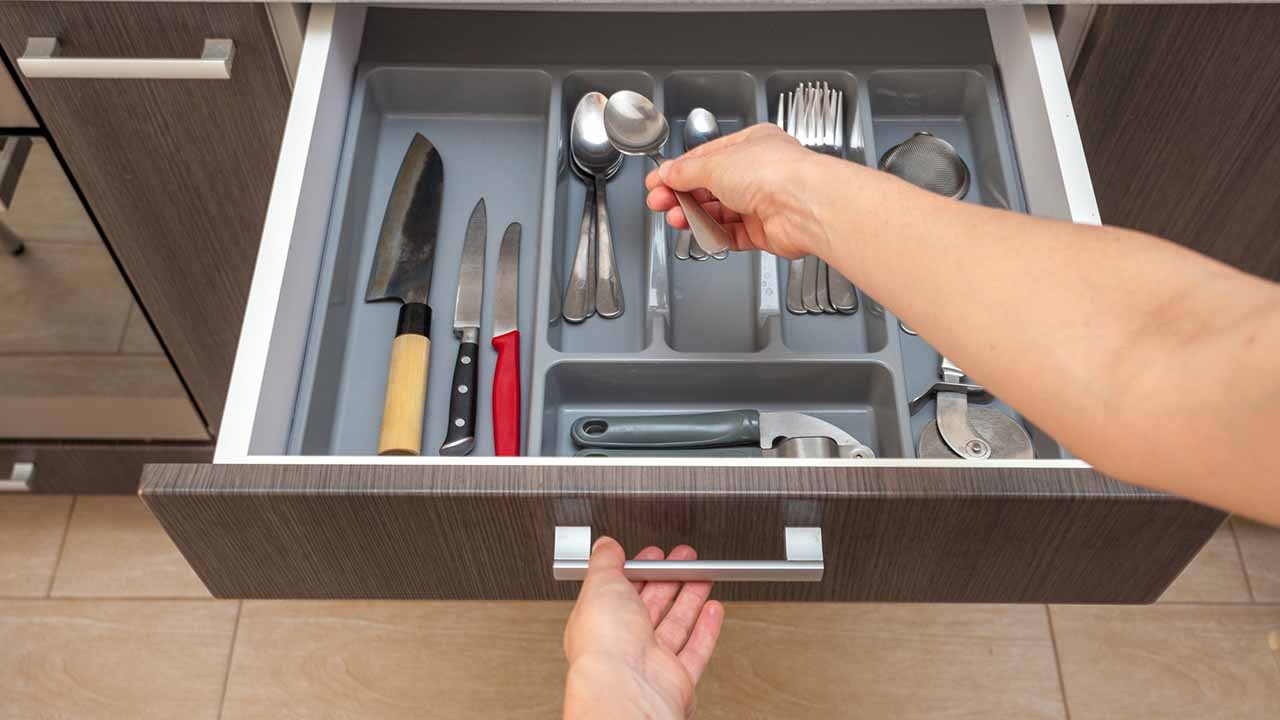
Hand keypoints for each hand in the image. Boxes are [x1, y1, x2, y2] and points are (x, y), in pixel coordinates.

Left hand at [563, 538, 724, 719]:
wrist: (627, 689)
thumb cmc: (604, 645)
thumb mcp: (599, 584)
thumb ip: (604, 562)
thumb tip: (605, 546)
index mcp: (599, 621)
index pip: (620, 590)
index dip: (640, 570)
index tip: (655, 555)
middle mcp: (623, 644)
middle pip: (651, 605)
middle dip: (669, 579)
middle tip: (684, 560)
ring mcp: (651, 662)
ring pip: (675, 625)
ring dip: (691, 598)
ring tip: (703, 577)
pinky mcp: (676, 678)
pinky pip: (695, 651)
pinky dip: (707, 630)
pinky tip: (713, 611)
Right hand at [645, 123, 850, 258]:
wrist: (804, 206)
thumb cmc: (776, 173)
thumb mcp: (716, 164)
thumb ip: (686, 171)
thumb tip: (668, 172)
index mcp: (751, 145)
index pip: (707, 157)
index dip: (679, 170)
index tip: (658, 182)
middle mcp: (759, 173)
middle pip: (711, 186)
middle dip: (682, 195)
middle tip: (659, 202)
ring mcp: (763, 203)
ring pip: (719, 212)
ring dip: (694, 215)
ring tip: (676, 218)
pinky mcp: (764, 231)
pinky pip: (731, 234)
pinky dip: (713, 234)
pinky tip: (699, 232)